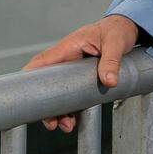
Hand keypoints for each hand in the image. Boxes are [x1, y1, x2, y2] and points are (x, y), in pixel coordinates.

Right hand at [22, 14, 138, 131]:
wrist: (127, 27)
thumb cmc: (117, 30)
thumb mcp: (116, 43)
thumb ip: (111, 61)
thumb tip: (109, 81)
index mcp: (68, 47)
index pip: (41, 63)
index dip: (29, 80)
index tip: (25, 98)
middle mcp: (66, 59)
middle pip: (47, 84)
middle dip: (47, 105)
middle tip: (52, 123)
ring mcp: (73, 69)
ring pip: (58, 92)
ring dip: (59, 110)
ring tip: (66, 126)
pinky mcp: (81, 77)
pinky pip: (71, 93)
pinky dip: (71, 107)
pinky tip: (74, 119)